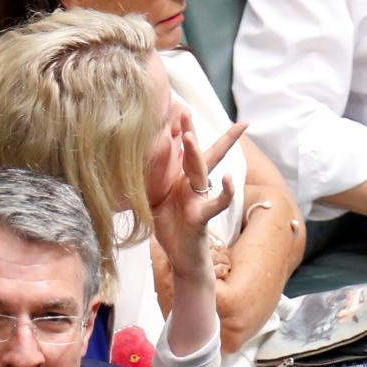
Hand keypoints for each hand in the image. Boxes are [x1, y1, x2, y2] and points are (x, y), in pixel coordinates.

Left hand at [151, 116, 243, 282]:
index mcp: (181, 179)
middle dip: (190, 131)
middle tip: (184, 108)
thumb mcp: (155, 198)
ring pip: (200, 172)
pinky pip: (215, 204)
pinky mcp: (201, 218)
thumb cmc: (172, 228)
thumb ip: (152, 179)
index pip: (183, 151)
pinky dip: (224, 193)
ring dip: (196, 153)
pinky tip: (227, 179)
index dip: (181, 131)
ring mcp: (199, 199)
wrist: (182, 258)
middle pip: (195, 153)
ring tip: (190, 135)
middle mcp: (193, 185)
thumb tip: (139, 157)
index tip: (176, 107)